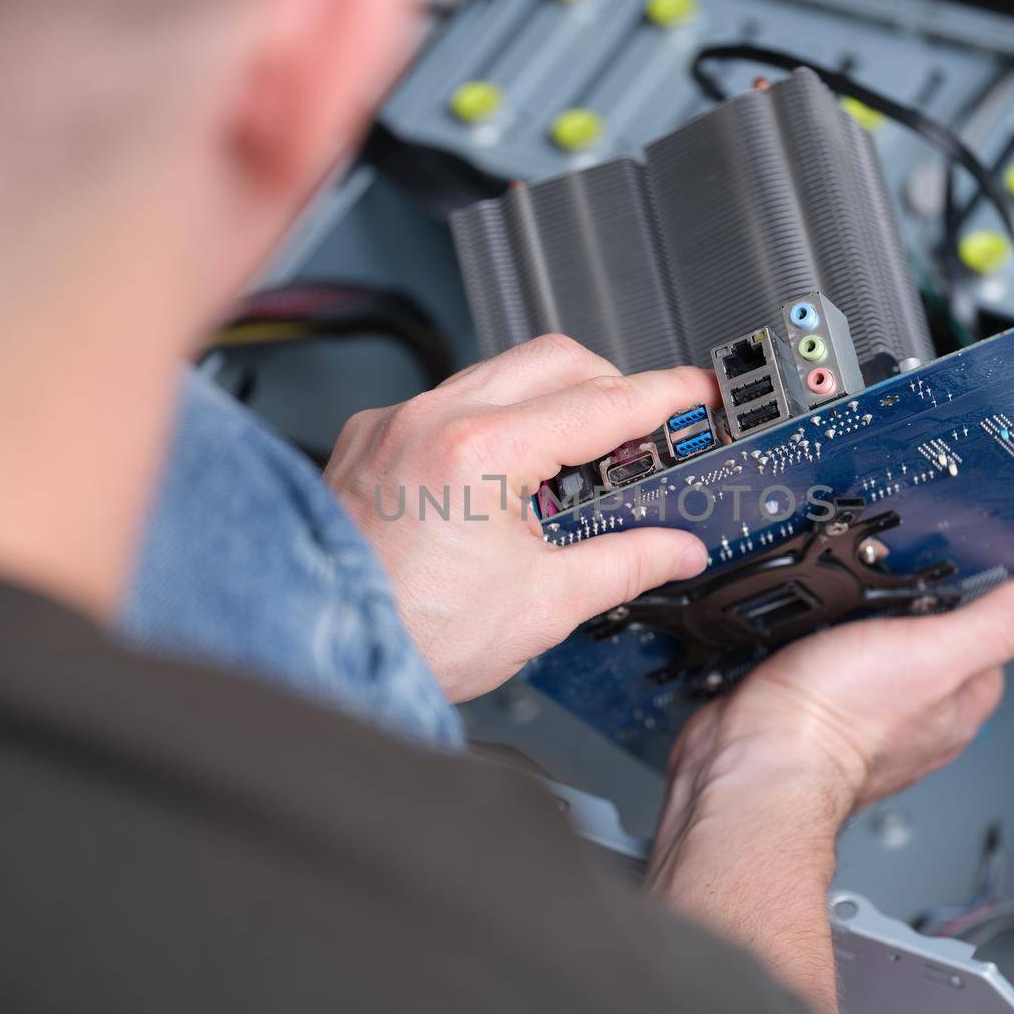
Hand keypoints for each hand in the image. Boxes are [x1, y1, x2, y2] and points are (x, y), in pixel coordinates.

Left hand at [326, 335, 717, 702]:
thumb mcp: (541, 606)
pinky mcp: (369, 441)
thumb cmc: (404, 636)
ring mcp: (393, 424)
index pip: (603, 401)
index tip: (700, 395)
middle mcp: (429, 419)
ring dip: (549, 403)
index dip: (668, 397)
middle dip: (611, 387)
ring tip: (575, 467)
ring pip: (498, 373)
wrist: (313, 654)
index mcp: (479, 451)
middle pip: (554, 360)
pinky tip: (506, 478)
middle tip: (643, 434)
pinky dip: (492, 422)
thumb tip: (673, 550)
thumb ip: (625, 564)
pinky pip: (448, 402)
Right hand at [645, 575, 1013, 1013]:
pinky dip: (810, 649)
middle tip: (893, 583)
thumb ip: (998, 624)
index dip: (983, 612)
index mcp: (953, 710)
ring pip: (870, 664)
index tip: (968, 578)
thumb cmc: (838, 721)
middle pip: (928, 657)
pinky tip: (799, 636)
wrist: (750, 759)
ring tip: (845, 603)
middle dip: (911, 620)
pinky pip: (816, 670)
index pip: (991, 654)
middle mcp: (910, 723)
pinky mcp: (803, 713)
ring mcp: (855, 721)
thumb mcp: (935, 652)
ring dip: (857, 634)